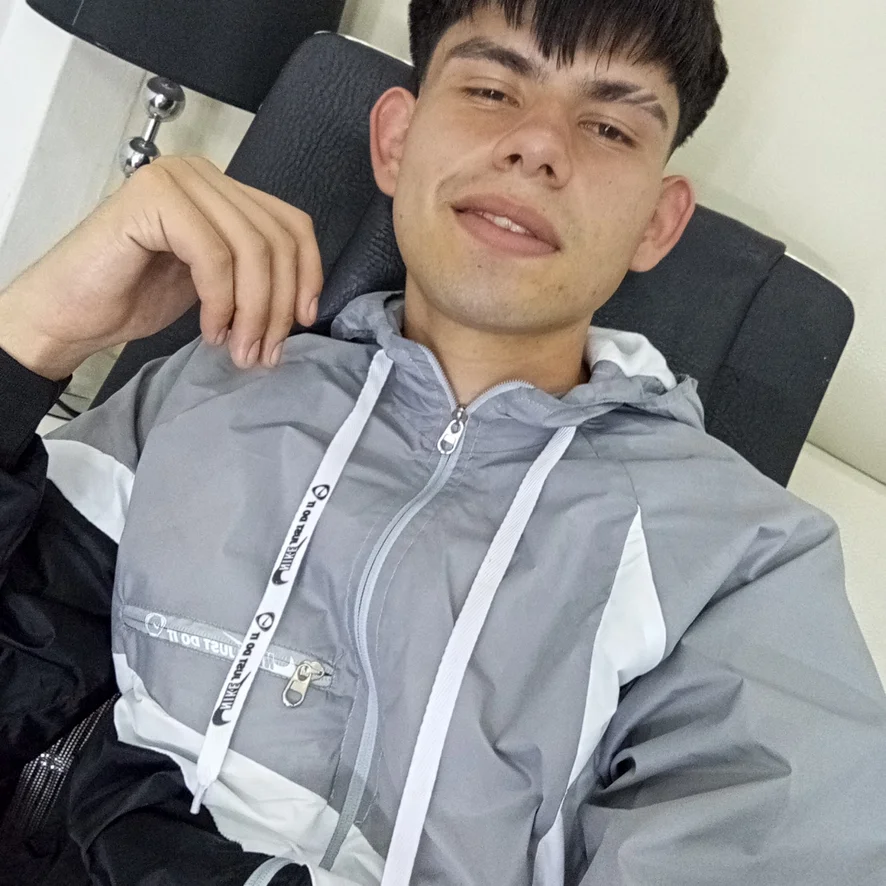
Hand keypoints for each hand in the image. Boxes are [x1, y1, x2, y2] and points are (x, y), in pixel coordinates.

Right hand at [0, 155, 322, 378]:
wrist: (70, 313)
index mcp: (221, 190)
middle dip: (279, 306)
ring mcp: (177, 181)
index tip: (305, 320)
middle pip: (276, 239)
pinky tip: (210, 331)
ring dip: (255, 311)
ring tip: (242, 350)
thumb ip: (253, 274)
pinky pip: (215, 256)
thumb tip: (303, 302)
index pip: (291, 224)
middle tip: (266, 352)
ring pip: (251, 249)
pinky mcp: (153, 200)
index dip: (308, 274)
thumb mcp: (215, 283)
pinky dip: (221, 302)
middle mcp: (202, 175)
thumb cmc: (134, 296)